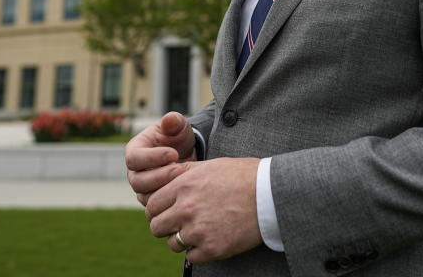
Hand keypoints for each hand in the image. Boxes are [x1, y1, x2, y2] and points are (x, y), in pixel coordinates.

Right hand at [125, 112, 197, 205]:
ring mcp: (143, 187)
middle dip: (159, 176)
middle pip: (138, 181)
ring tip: (183, 180)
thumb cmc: (177, 137)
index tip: (173, 154)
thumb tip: (169, 119)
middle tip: (179, 170)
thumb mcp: (178, 126)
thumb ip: (174, 122)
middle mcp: (134, 171)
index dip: (152, 157)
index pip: (134, 158)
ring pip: (146, 196)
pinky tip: (184, 191)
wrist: (186, 153)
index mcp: (135, 150)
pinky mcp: (153, 199)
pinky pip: (156, 205)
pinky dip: (169, 199)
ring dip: (164, 190)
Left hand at [145, 157, 261, 263]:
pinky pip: (191, 257)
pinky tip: (209, 240)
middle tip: (178, 224)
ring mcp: (198, 230)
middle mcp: (187, 208)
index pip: (152, 205)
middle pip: (157, 226)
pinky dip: (198, 251)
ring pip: (173, 243)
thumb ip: (186, 172)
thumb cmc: (244, 176)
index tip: (166, 212)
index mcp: (184, 185)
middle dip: (166, 226)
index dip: (158, 210)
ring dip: (181, 239)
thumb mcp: (211, 166)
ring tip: (197, 232)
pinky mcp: (212, 248)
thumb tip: (168, 175)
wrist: (270, 194)